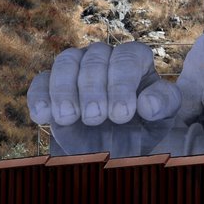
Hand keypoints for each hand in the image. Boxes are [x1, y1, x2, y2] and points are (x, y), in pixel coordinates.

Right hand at [27, 41, 182, 156]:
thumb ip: (164, 104)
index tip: (121, 116)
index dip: (121, 85)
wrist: (114, 147)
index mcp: (134, 58)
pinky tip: (43, 117)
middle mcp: (104, 56)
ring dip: (64, 90)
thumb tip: (147, 104)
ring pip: (65, 62)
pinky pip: (40, 81)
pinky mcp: (51, 84)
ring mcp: (76, 67)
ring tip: (68, 118)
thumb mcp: (162, 118)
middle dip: (93, 90)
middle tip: (96, 119)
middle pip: (94, 58)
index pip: (127, 58)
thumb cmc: (143, 126)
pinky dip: (39, 97)